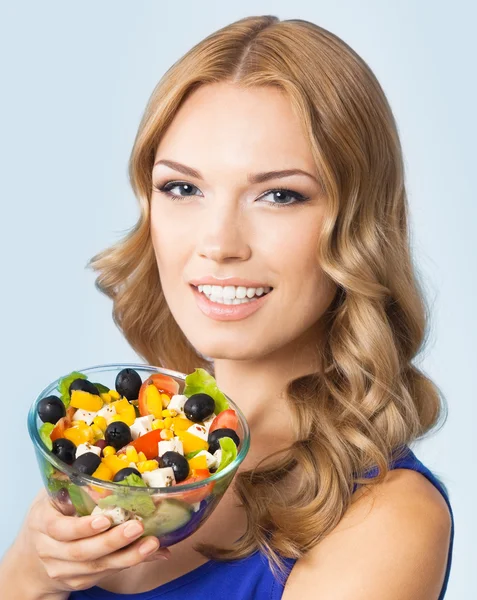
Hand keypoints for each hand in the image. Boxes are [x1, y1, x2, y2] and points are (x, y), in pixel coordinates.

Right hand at [1, 488, 170, 598]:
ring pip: (96, 568)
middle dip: (112, 541)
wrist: (31, 557)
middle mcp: (49, 550)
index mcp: (42, 522)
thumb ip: (76, 485)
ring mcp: (62, 570)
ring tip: (151, 544)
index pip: (60, 529)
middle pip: (82, 552)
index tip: (104, 519)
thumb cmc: (50, 514)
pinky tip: (150, 553)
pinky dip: (129, 563)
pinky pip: (105, 574)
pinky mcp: (77, 581)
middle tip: (137, 527)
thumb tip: (112, 480)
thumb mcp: (55, 494)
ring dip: (127, 557)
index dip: (83, 527)